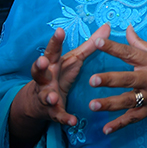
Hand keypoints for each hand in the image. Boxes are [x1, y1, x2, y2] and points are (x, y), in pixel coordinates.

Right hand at [9, 26, 101, 142]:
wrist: (40, 102)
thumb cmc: (60, 74)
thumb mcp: (74, 59)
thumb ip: (90, 44)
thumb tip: (107, 26)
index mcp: (52, 63)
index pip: (52, 50)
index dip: (55, 41)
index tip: (59, 31)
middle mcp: (46, 78)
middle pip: (38, 71)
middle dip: (39, 66)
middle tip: (42, 61)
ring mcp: (46, 95)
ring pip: (44, 95)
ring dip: (47, 96)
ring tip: (52, 97)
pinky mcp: (52, 111)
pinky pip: (57, 115)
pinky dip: (64, 118)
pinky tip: (73, 121)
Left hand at [87, 25, 146, 134]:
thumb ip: (140, 44)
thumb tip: (128, 29)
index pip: (129, 53)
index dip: (113, 47)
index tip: (98, 42)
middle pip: (126, 79)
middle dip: (109, 79)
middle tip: (93, 80)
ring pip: (127, 101)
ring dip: (110, 103)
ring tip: (93, 105)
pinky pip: (133, 118)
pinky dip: (120, 125)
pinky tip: (106, 129)